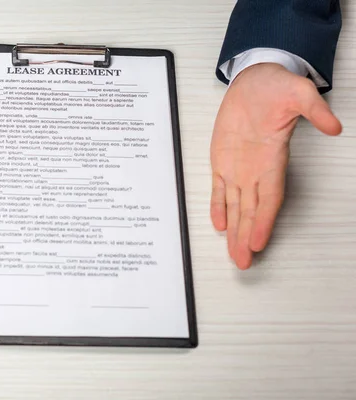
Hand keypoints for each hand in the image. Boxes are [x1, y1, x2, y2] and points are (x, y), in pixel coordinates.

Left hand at [210, 63, 340, 269]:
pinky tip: (219, 225)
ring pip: (235, 206)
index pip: (270, 198)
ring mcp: (239, 167)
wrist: (255, 80)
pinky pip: (219, 188)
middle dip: (247, 236)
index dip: (264, 221)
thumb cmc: (277, 88)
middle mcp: (256, 170)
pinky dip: (217, 207)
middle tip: (243, 262)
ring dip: (235, 231)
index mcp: (273, 159)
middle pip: (252, 210)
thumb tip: (333, 126)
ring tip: (234, 254)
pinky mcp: (222, 161)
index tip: (259, 242)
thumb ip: (314, 109)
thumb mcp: (298, 93)